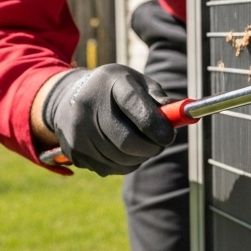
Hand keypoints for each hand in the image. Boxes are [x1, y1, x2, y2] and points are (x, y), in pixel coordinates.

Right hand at [41, 65, 175, 175]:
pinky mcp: (75, 152)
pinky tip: (122, 148)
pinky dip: (125, 163)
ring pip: (122, 159)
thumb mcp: (136, 82)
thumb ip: (158, 98)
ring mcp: (77, 132)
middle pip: (127, 141)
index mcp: (110, 82)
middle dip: (151, 147)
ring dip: (140, 156)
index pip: (135, 106)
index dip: (156, 125)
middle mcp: (88, 106)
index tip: (170, 136)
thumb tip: (183, 116)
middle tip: (160, 144)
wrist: (67, 98)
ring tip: (141, 143)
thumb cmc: (114, 90)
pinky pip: (112, 168)